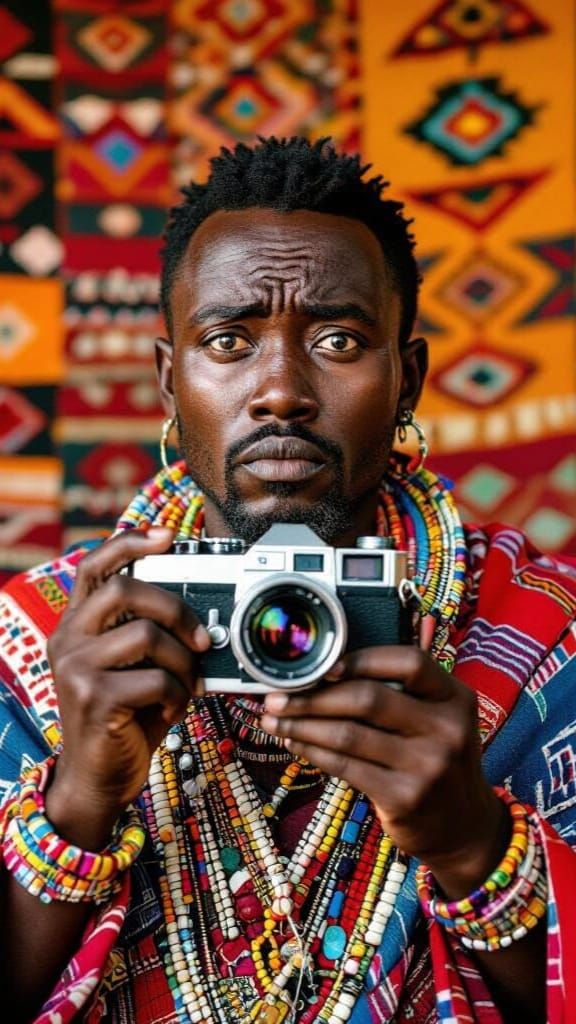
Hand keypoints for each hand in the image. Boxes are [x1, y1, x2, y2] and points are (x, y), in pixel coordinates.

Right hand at [46, 528, 209, 846]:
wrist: (98, 780)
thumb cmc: (125, 720)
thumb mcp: (136, 669)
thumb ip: (153, 637)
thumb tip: (207, 621)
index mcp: (77, 625)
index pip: (95, 565)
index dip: (131, 543)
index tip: (169, 537)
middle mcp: (68, 639)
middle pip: (125, 590)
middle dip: (177, 608)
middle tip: (203, 638)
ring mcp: (75, 668)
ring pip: (147, 635)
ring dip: (183, 662)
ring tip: (187, 684)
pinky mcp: (94, 699)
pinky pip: (156, 679)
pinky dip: (178, 694)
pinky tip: (173, 710)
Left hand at [261, 647, 507, 895]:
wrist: (465, 828)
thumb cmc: (437, 761)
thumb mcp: (439, 720)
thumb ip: (401, 694)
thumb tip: (326, 670)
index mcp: (455, 698)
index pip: (410, 663)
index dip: (362, 660)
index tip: (322, 665)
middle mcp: (447, 729)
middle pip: (368, 699)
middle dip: (313, 696)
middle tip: (277, 696)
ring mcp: (427, 766)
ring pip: (348, 734)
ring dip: (303, 724)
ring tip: (275, 720)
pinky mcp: (404, 798)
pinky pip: (345, 766)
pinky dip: (313, 751)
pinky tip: (295, 742)